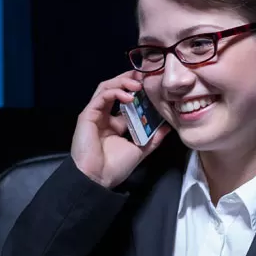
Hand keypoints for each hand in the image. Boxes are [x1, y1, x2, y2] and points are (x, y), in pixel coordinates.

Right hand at [70, 72, 170, 189]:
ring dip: (123, 82)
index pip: (127, 100)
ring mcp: (95, 114)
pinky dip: (115, 92)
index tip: (153, 85)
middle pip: (116, 88)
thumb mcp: (140, 150)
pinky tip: (129, 96)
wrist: (98, 179)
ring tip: (139, 83)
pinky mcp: (87, 115)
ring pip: (107, 88)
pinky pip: (101, 96)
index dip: (139, 91)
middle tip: (146, 76)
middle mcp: (105, 116)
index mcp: (115, 123)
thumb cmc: (115, 167)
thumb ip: (153, 138)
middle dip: (130, 79)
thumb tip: (168, 127)